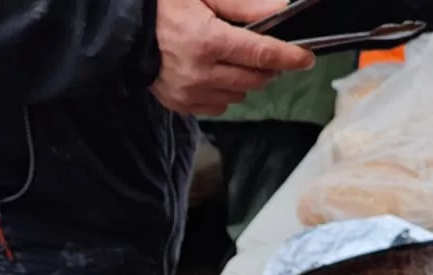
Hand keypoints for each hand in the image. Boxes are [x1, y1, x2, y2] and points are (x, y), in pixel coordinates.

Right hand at [152, 0, 314, 117]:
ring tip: (236, 60)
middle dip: (268, 68)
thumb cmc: (164, 4)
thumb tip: (279, 10)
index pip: (260, 53)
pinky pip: (220, 106)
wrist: (125, 29)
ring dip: (246, 80)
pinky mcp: (183, 105)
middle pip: (254, 80)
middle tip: (269, 54)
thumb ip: (242, 5)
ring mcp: (191, 93)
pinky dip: (226, 92)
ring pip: (239, 96)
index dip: (288, 56)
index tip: (307, 58)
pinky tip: (217, 74)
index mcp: (207, 41)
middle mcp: (201, 73)